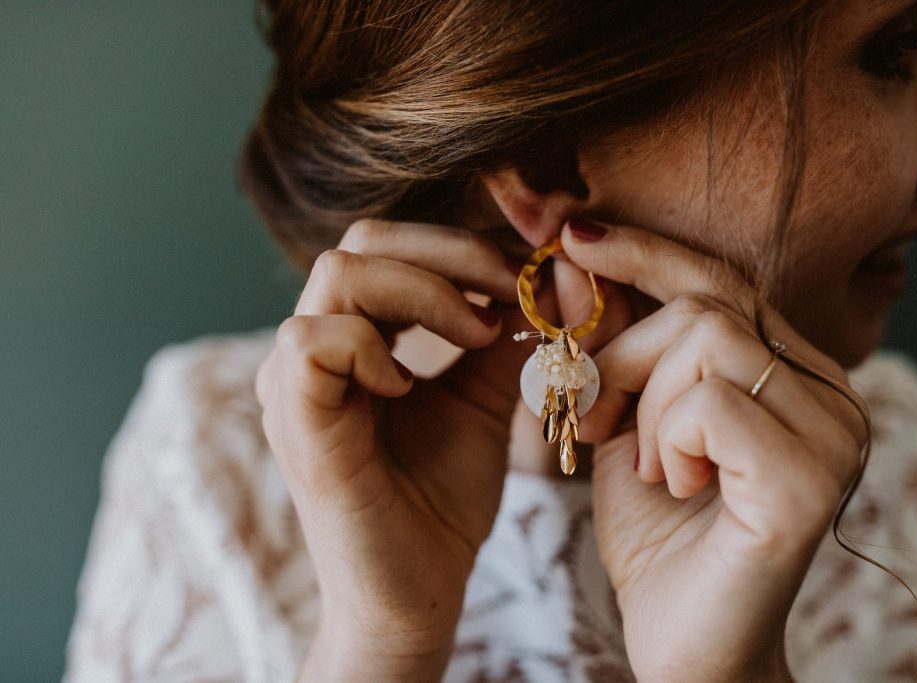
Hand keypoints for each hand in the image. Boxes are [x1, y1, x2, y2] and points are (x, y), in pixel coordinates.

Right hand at [254, 219, 546, 679]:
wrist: (416, 592)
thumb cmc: (441, 499)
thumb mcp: (483, 400)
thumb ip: (506, 336)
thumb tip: (559, 271)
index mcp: (353, 335)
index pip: (391, 243)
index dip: (464, 244)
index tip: (533, 272)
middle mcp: (314, 347)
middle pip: (363, 242)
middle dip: (453, 254)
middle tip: (516, 290)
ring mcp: (295, 383)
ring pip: (339, 275)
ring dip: (425, 292)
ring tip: (478, 335)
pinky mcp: (295, 423)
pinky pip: (314, 341)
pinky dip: (375, 346)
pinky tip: (412, 383)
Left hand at [558, 220, 868, 681]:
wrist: (684, 646)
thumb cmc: (655, 533)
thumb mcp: (621, 420)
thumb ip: (607, 343)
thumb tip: (567, 256)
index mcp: (794, 372)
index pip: (723, 278)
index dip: (646, 250)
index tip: (572, 232)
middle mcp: (832, 392)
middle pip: (709, 299)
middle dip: (622, 348)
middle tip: (589, 416)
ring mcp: (834, 432)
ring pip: (708, 339)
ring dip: (643, 402)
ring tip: (643, 465)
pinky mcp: (811, 477)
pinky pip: (711, 400)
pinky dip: (665, 439)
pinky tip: (674, 487)